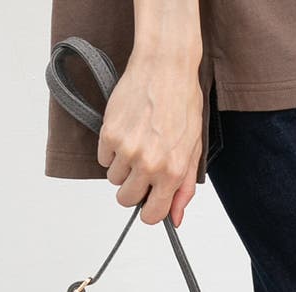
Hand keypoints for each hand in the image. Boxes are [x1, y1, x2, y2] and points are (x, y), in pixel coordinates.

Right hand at [97, 52, 202, 226]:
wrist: (165, 67)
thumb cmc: (182, 105)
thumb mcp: (192, 151)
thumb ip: (184, 189)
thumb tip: (175, 219)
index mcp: (172, 172)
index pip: (152, 215)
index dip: (149, 211)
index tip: (148, 202)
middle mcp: (149, 164)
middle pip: (126, 199)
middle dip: (132, 189)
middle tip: (142, 168)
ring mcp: (127, 150)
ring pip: (114, 179)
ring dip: (122, 168)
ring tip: (136, 144)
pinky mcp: (109, 134)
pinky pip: (103, 158)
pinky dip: (111, 150)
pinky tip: (126, 132)